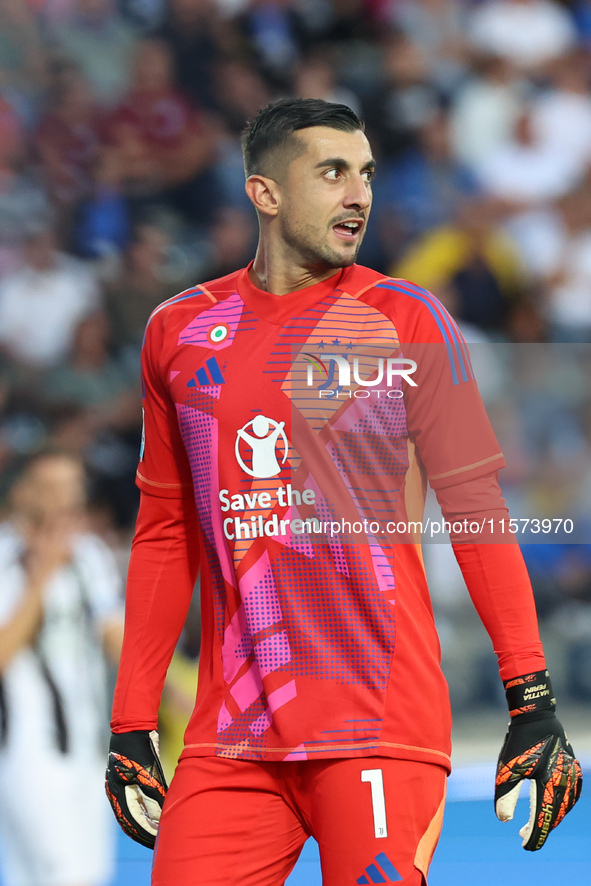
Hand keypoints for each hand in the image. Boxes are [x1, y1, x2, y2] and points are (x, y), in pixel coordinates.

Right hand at [105, 730, 167, 848]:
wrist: (131, 729)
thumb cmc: (139, 748)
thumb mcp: (148, 772)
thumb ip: (155, 792)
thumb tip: (163, 812)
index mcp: (118, 792)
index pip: (131, 821)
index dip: (144, 833)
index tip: (156, 842)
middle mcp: (116, 793)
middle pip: (129, 821)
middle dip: (143, 833)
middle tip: (157, 843)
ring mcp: (119, 788)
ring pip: (131, 814)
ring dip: (143, 825)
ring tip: (157, 834)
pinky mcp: (125, 783)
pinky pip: (134, 804)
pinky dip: (143, 813)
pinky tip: (154, 818)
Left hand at [495, 671, 581, 850]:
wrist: (534, 715)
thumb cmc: (519, 742)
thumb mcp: (506, 768)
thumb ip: (505, 795)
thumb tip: (504, 820)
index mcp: (549, 784)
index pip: (544, 819)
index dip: (535, 836)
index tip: (525, 846)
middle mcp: (565, 781)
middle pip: (555, 815)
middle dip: (541, 828)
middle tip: (525, 837)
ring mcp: (572, 774)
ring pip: (565, 806)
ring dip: (552, 817)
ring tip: (536, 824)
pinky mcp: (573, 766)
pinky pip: (572, 793)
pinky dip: (563, 804)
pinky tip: (553, 806)